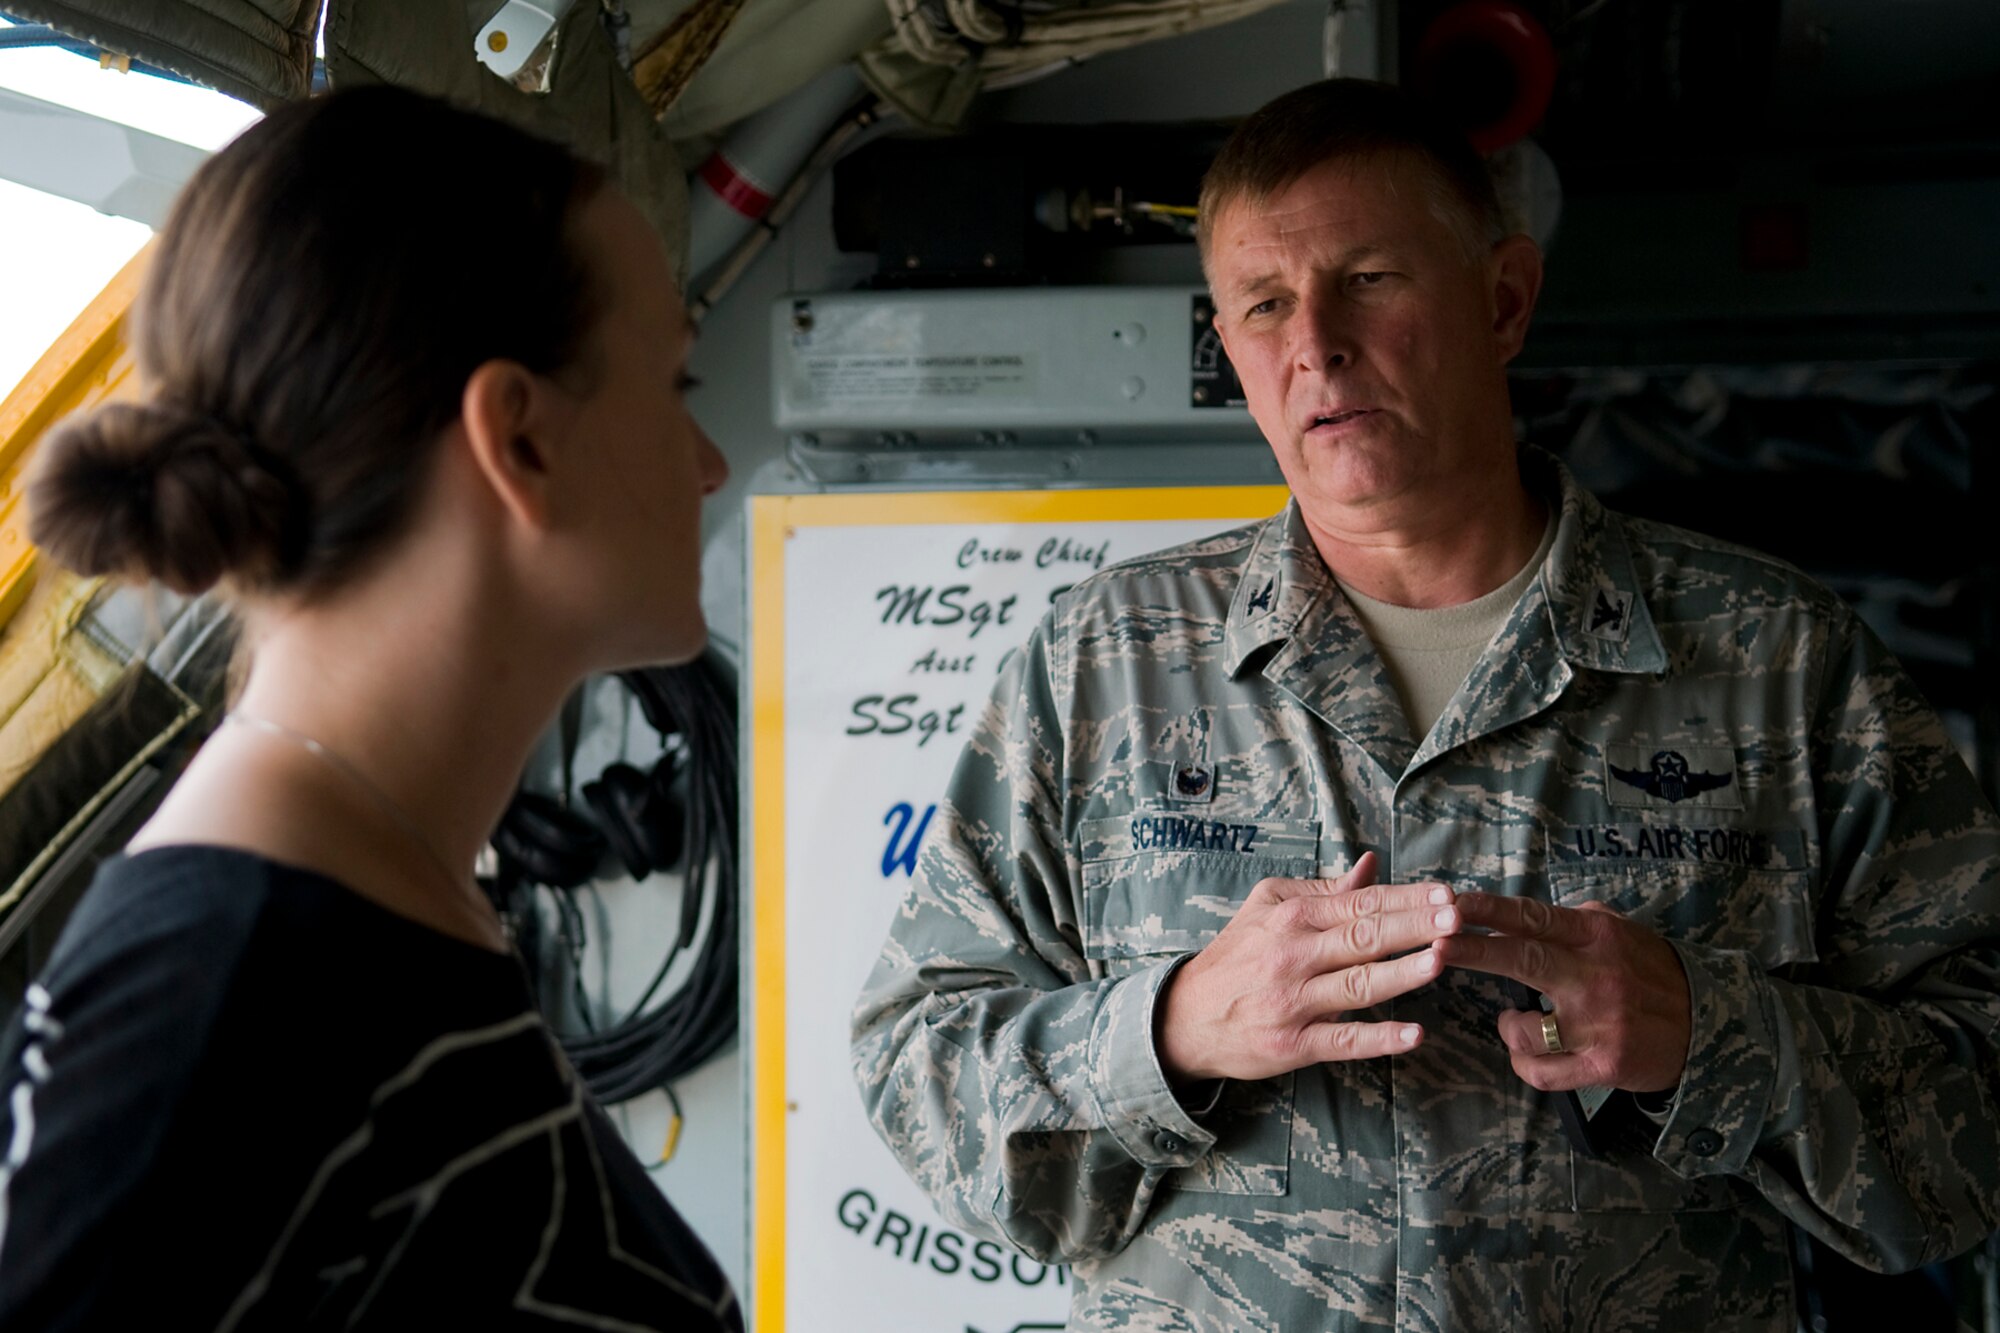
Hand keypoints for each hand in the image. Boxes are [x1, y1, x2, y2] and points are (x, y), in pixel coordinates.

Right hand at [1155, 852, 1458, 1083]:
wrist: (1185, 1016)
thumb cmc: (1236, 958)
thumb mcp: (1268, 909)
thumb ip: (1322, 891)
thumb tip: (1371, 865)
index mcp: (1292, 918)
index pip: (1359, 903)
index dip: (1405, 898)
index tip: (1445, 893)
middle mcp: (1293, 956)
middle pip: (1364, 937)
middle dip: (1414, 926)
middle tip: (1456, 917)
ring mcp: (1294, 1002)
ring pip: (1356, 985)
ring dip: (1401, 973)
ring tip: (1440, 961)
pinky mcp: (1293, 1044)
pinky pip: (1342, 1042)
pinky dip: (1378, 1038)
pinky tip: (1413, 1034)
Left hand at [1435, 894, 1690, 1093]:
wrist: (1709, 1027)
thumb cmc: (1650, 973)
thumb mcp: (1620, 932)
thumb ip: (1573, 921)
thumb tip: (1518, 913)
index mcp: (1596, 937)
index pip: (1532, 917)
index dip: (1488, 910)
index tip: (1451, 903)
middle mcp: (1595, 976)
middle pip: (1523, 959)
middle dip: (1472, 951)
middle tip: (1435, 947)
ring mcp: (1599, 1024)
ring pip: (1525, 1030)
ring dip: (1509, 1029)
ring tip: (1518, 1024)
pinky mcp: (1604, 1064)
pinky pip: (1541, 1072)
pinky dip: (1526, 1064)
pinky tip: (1532, 1054)